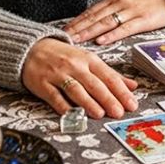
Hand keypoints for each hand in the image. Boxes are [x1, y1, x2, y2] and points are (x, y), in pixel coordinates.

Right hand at [21, 37, 138, 118]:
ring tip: (99, 114)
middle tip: (119, 112)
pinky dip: (63, 106)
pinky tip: (72, 115)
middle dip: (108, 99)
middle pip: (94, 84)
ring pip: (76, 90)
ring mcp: (58, 74)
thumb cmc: (63, 56)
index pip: (109, 76)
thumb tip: (133, 86)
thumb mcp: (88, 60)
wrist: (31, 48)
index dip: (121, 91)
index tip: (131, 104)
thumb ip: (110, 74)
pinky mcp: (42, 84)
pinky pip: (54, 96)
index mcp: (89, 59)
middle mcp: (75, 66)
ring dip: (88, 103)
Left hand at [64, 0, 164, 44]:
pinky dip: (111, 35)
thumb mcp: (128, 0)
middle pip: (94, 17)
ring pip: (105, 23)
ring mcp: (131, 10)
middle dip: (77, 28)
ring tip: (76, 40)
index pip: (90, 11)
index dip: (76, 21)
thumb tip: (94, 22)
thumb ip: (113, 9)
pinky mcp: (144, 19)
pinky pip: (125, 28)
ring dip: (89, 32)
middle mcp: (120, 2)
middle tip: (63, 38)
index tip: (62, 31)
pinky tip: (101, 41)